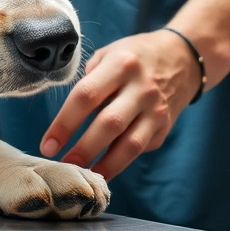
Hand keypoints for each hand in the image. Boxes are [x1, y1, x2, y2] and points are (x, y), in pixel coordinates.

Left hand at [38, 30, 202, 179]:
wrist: (182, 57)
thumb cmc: (132, 57)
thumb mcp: (108, 54)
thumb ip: (88, 81)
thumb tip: (67, 118)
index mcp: (120, 65)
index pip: (85, 97)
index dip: (64, 124)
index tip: (47, 145)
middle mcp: (141, 88)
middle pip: (108, 124)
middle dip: (83, 149)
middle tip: (63, 165)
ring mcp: (156, 110)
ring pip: (130, 145)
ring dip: (105, 166)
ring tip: (84, 177)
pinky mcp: (164, 127)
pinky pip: (140, 149)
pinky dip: (120, 162)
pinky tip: (103, 168)